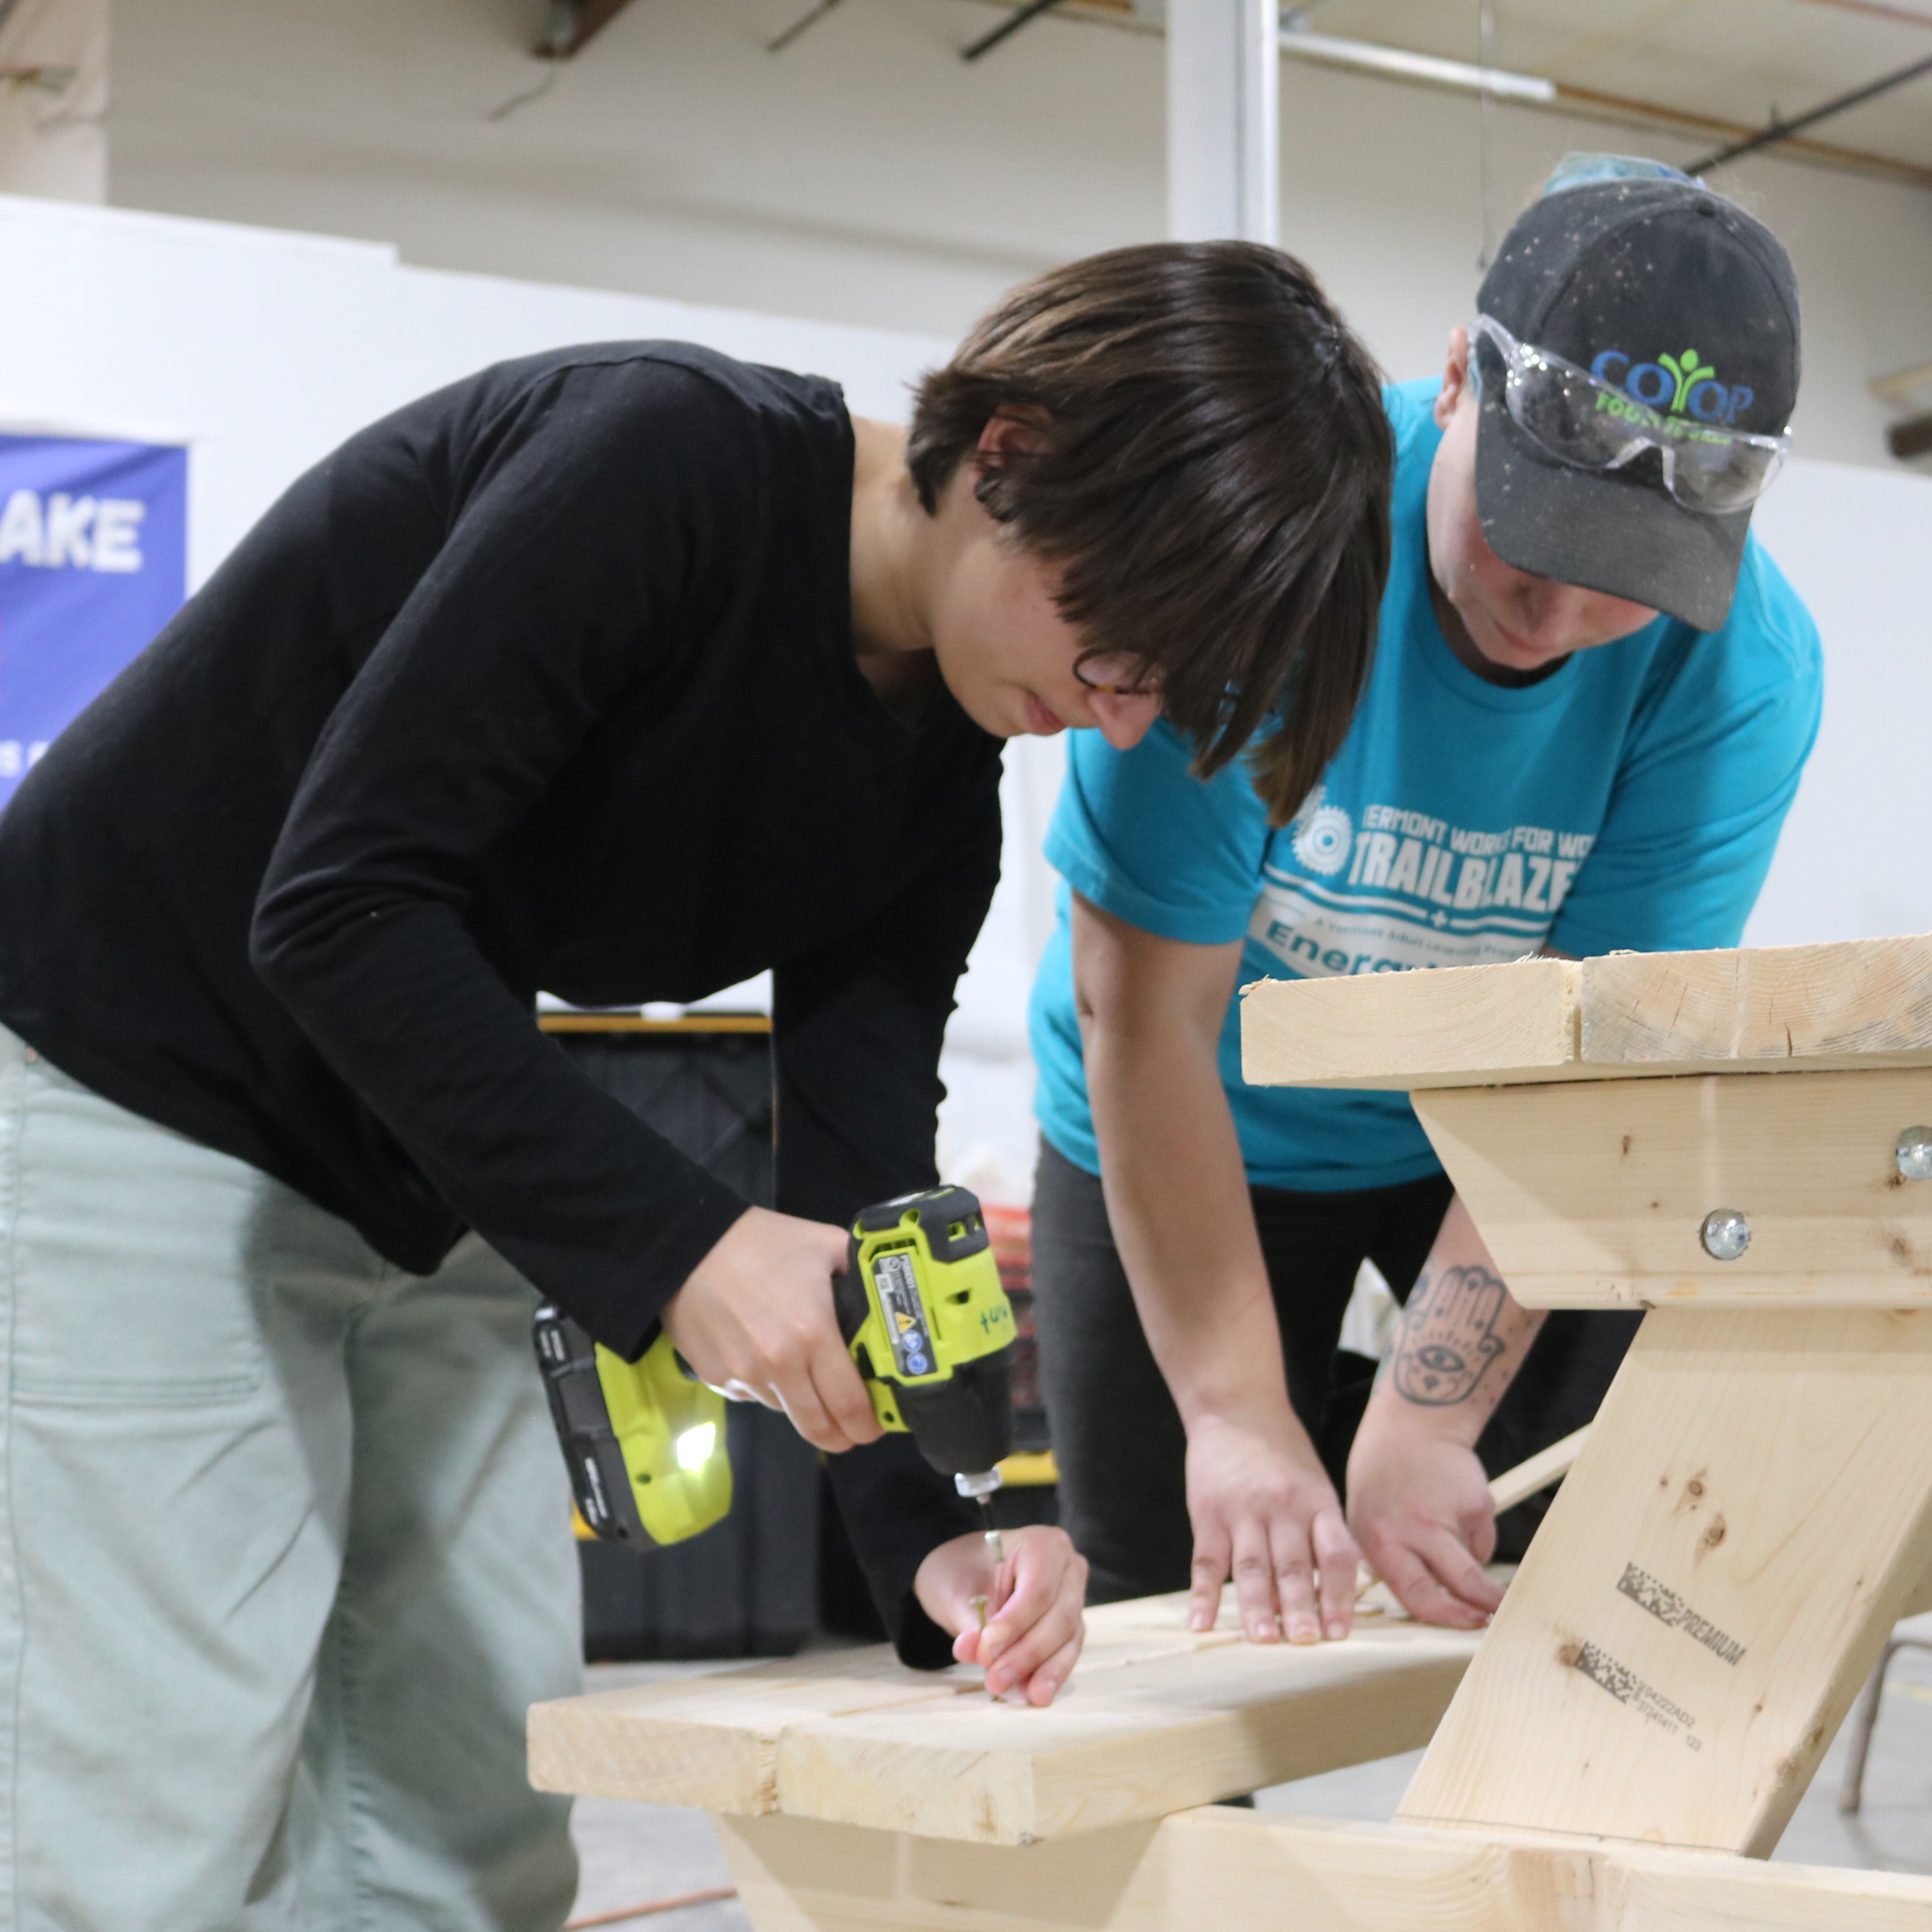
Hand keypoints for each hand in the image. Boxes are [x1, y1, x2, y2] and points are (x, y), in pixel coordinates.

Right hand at [660, 1206, 879, 1453]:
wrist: (688, 1245)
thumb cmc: (762, 1241)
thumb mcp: (825, 1244)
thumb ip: (860, 1272)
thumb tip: (887, 1296)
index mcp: (813, 1334)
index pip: (849, 1403)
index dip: (868, 1424)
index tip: (877, 1425)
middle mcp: (779, 1366)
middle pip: (817, 1426)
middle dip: (841, 1435)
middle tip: (852, 1428)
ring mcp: (744, 1376)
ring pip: (785, 1410)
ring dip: (802, 1404)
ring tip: (807, 1377)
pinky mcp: (716, 1378)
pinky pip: (752, 1395)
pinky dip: (767, 1387)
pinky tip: (765, 1358)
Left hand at [915, 1525, 1086, 1705]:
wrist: (964, 1571)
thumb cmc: (962, 1570)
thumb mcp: (957, 1590)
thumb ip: (970, 1622)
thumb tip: (974, 1652)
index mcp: (1042, 1544)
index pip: (1037, 1589)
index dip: (1015, 1624)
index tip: (987, 1651)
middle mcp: (1068, 1567)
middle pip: (1058, 1616)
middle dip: (1027, 1654)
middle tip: (994, 1680)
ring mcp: (1074, 1596)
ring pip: (1067, 1638)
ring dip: (1041, 1669)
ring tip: (1017, 1694)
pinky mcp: (1070, 1625)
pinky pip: (1066, 1651)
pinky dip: (1049, 1673)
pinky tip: (1033, 1693)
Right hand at [1184, 1410, 1359, 1645]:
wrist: (1237, 1407)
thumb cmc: (1283, 1454)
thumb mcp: (1316, 1485)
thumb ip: (1322, 1536)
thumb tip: (1326, 1600)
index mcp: (1318, 1503)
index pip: (1336, 1554)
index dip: (1338, 1594)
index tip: (1339, 1633)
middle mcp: (1284, 1508)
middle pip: (1294, 1564)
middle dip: (1300, 1606)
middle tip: (1305, 1642)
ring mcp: (1244, 1510)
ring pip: (1252, 1565)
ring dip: (1256, 1605)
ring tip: (1261, 1639)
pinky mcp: (1209, 1513)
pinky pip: (1206, 1559)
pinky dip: (1203, 1593)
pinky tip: (1201, 1621)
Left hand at [1345, 1409, 1504, 1628]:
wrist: (1411, 1427)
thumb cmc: (1382, 1477)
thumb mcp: (1366, 1521)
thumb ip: (1389, 1561)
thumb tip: (1420, 1604)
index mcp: (1380, 1539)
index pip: (1416, 1595)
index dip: (1446, 1618)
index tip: (1465, 1626)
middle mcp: (1414, 1527)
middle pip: (1460, 1583)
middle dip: (1482, 1607)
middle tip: (1494, 1616)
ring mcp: (1449, 1513)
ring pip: (1477, 1564)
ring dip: (1486, 1582)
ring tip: (1483, 1578)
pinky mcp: (1477, 1501)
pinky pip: (1483, 1539)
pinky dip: (1474, 1539)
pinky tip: (1456, 1516)